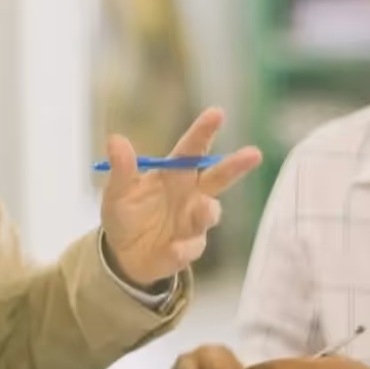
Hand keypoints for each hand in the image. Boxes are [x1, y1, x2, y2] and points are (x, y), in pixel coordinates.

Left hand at [99, 109, 262, 286]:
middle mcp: (190, 195)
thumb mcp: (117, 191)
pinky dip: (183, 248)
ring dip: (207, 210)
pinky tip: (173, 249)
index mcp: (173, 175)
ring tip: (204, 208)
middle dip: (235, 166)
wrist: (123, 255)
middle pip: (218, 178)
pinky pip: (190, 247)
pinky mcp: (189, 247)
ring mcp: (193, 222)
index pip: (191, 150)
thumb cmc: (125, 214)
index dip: (204, 131)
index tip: (217, 113)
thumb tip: (115, 140)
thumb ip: (122, 168)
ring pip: (209, 212)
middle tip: (254, 153)